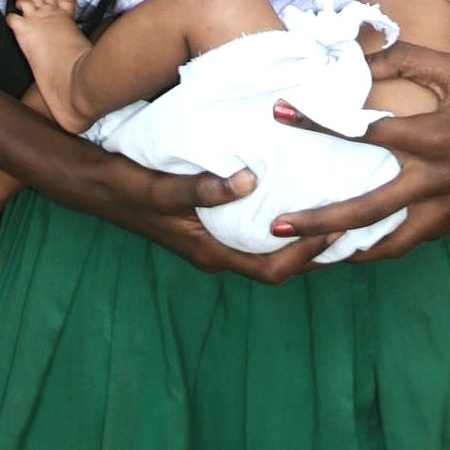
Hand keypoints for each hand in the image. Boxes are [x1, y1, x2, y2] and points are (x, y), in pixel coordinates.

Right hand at [62, 137, 336, 283]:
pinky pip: (257, 229)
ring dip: (303, 236)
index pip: (273, 270)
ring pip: (270, 247)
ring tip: (338, 207)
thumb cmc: (127, 186)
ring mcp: (215, 238)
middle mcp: (218, 250)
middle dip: (317, 250)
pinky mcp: (213, 221)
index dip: (309, 256)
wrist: (95, 183)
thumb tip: (248, 180)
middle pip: (280, 264)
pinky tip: (299, 190)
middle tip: (354, 219)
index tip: (337, 227)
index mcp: (211, 251)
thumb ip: (200, 188)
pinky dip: (284, 217)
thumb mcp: (160, 187)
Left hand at [267, 41, 449, 259]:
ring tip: (307, 259)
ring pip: (388, 242)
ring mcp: (449, 207)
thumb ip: (407, 59)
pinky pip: (412, 242)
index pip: (363, 131)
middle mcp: (437, 180)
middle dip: (318, 223)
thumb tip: (359, 57)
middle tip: (276, 228)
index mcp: (433, 137)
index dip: (318, 120)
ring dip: (346, 251)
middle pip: (365, 210)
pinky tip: (355, 252)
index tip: (278, 113)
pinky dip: (382, 250)